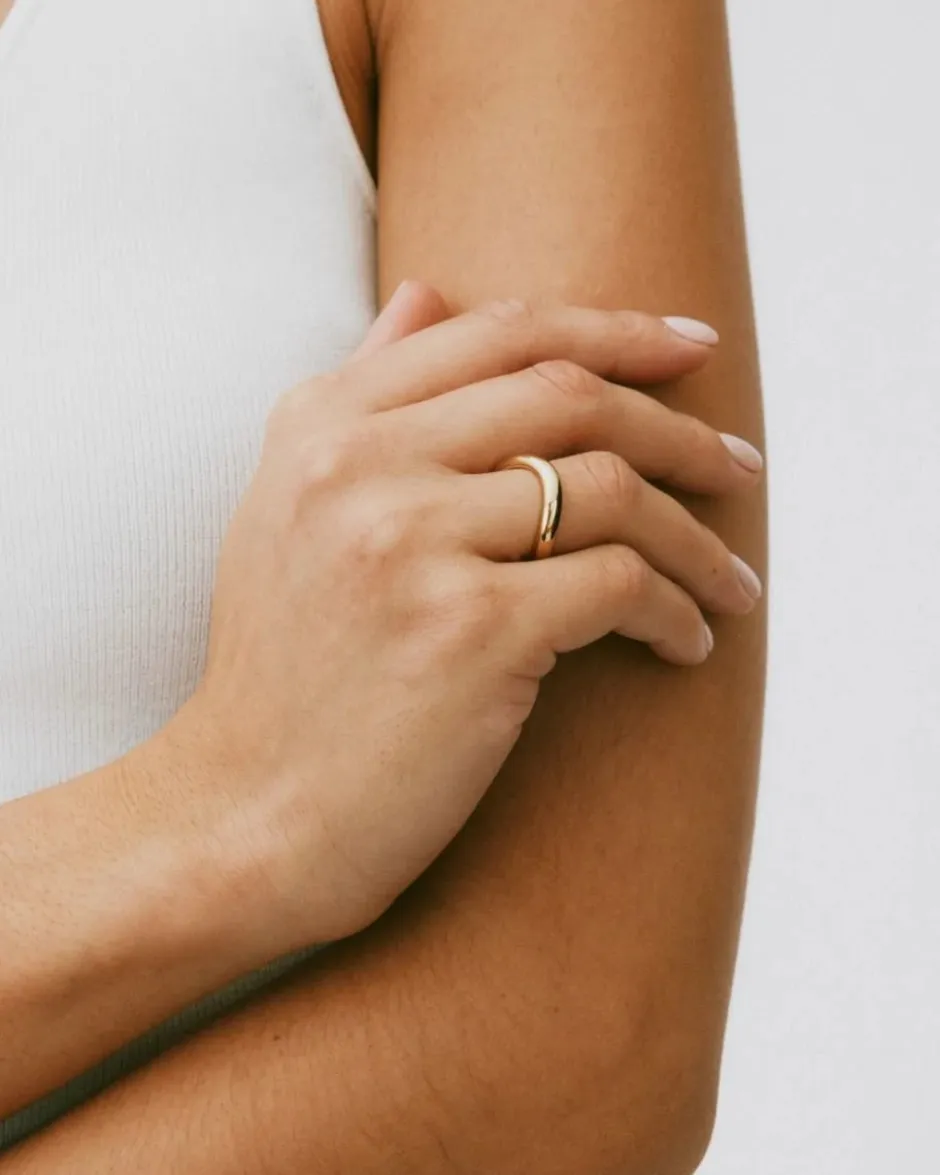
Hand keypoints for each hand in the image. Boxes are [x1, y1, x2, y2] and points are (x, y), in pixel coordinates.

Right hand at [162, 284, 762, 950]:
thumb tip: (429, 288)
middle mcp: (362, 466)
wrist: (247, 814)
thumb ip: (362, 392)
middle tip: (741, 465)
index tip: (690, 347)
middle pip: (570, 396)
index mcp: (323, 425)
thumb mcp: (291, 507)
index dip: (614, 327)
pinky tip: (687, 644)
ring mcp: (414, 545)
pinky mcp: (469, 631)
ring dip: (695, 535)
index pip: (499, 333)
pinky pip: (618, 585)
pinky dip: (675, 610)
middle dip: (678, 426)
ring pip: (612, 489)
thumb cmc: (287, 673)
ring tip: (733, 580)